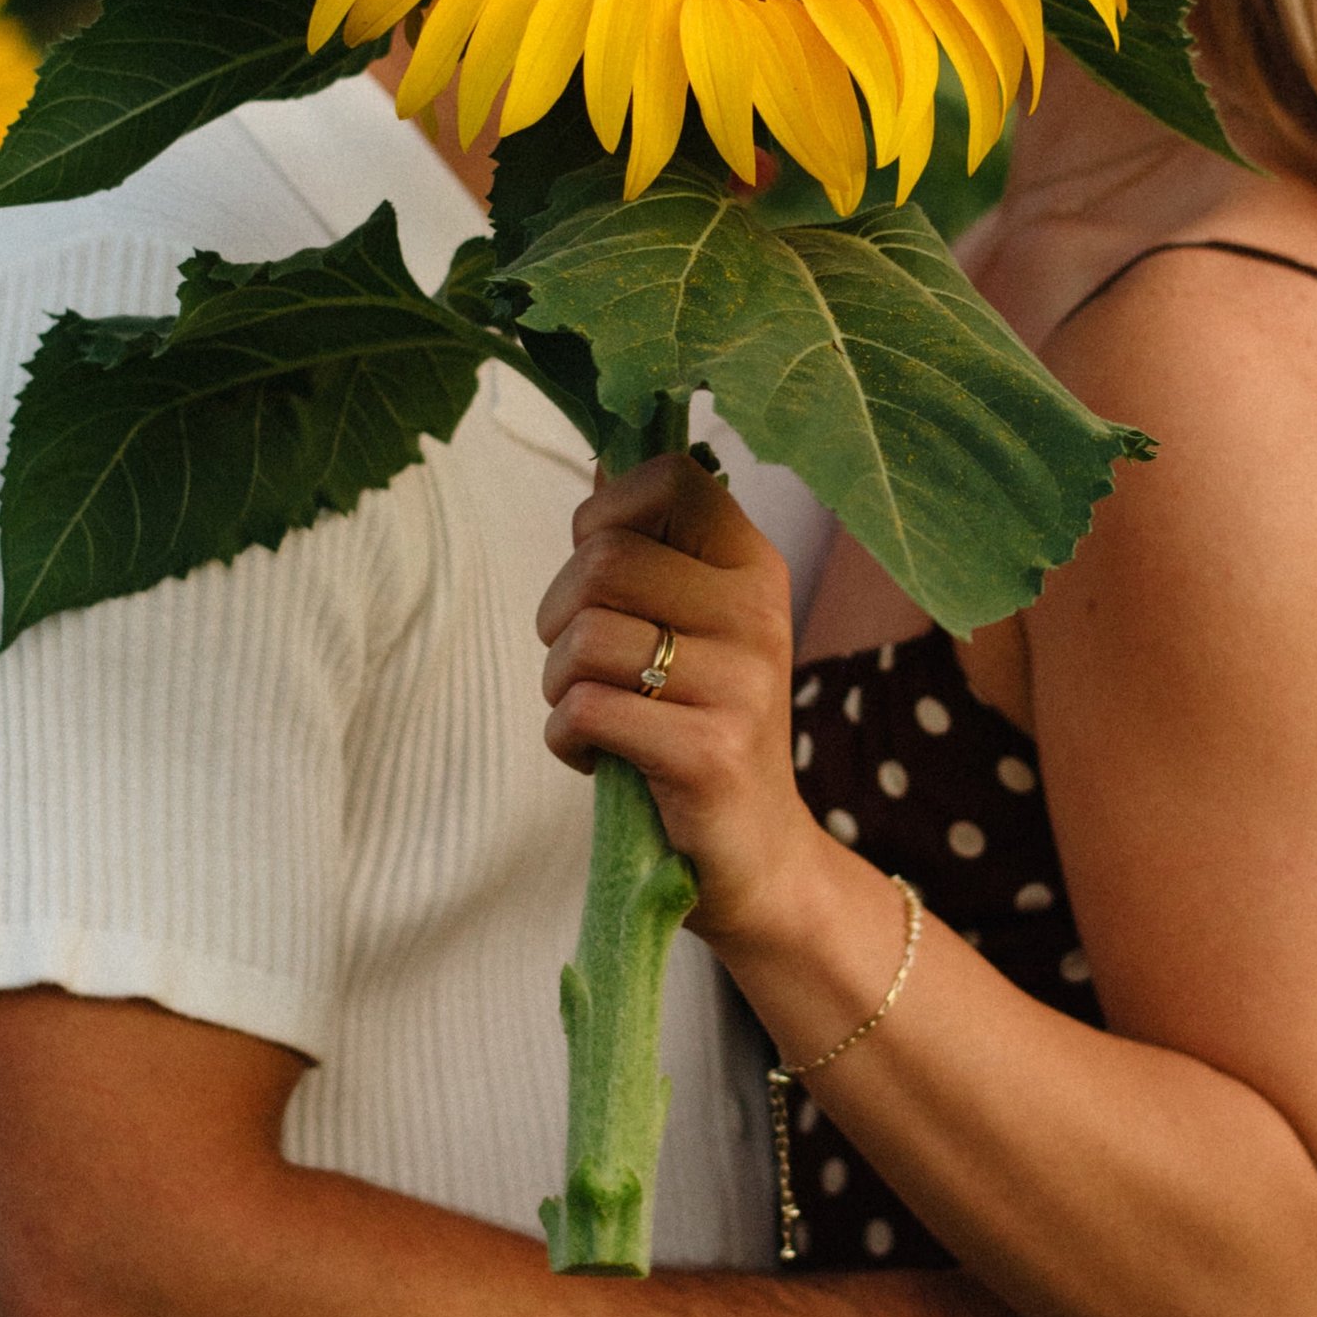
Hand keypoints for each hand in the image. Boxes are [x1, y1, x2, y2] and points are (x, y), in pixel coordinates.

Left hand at [536, 451, 835, 950]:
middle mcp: (759, 612)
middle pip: (603, 559)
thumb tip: (602, 461)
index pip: (671, 476)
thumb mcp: (692, 624)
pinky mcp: (710, 753)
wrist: (757, 855)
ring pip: (585, 637)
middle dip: (558, 614)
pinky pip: (587, 711)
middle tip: (582, 663)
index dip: (603, 514)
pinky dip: (565, 737)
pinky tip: (596, 756)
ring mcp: (742, 684)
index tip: (599, 570)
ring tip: (592, 712)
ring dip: (557, 683)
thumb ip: (650, 549)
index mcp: (753, 565)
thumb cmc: (699, 725)